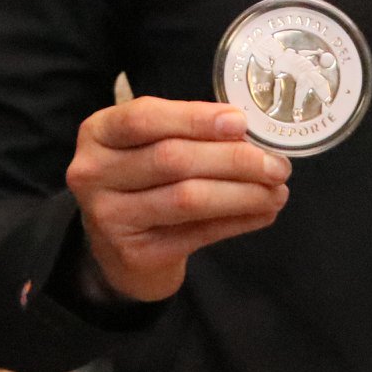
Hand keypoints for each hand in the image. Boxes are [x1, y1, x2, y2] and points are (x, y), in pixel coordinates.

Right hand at [65, 97, 289, 302]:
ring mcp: (109, 217)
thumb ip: (189, 135)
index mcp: (98, 133)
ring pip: (187, 198)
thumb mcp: (149, 146)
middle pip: (172, 158)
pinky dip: (237, 221)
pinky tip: (264, 213)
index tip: (241, 123)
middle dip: (233, 159)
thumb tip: (251, 134)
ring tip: (278, 190)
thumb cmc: (143, 182)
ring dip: (242, 193)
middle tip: (277, 164)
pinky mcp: (134, 253)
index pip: (145, 118)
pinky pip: (197, 234)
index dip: (195, 118)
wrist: (120, 251)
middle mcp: (93, 172)